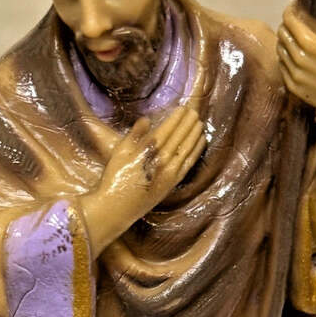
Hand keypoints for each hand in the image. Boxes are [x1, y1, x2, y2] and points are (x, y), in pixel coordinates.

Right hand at [82, 106, 205, 254]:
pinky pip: (189, 163)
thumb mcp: (119, 153)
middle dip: (188, 123)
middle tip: (194, 111)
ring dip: (194, 134)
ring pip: (187, 149)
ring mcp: (170, 173)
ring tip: (200, 123)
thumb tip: (146, 120)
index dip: (176, 118)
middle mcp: (162, 160)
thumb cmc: (115, 178)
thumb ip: (134, 135)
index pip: (167, 130)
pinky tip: (200, 142)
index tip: (183, 108)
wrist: (117, 209)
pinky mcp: (173, 183)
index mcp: (148, 151)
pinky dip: (196, 150)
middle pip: (179, 137)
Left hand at [276, 1, 315, 137]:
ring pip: (280, 50)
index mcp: (313, 46)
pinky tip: (298, 56)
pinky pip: (282, 66)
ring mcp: (294, 76)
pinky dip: (287, 57)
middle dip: (288, 24)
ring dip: (286, 41)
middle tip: (298, 22)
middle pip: (282, 33)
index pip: (289, 20)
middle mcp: (299, 60)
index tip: (296, 7)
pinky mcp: (293, 88)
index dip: (291, 10)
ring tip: (298, 39)